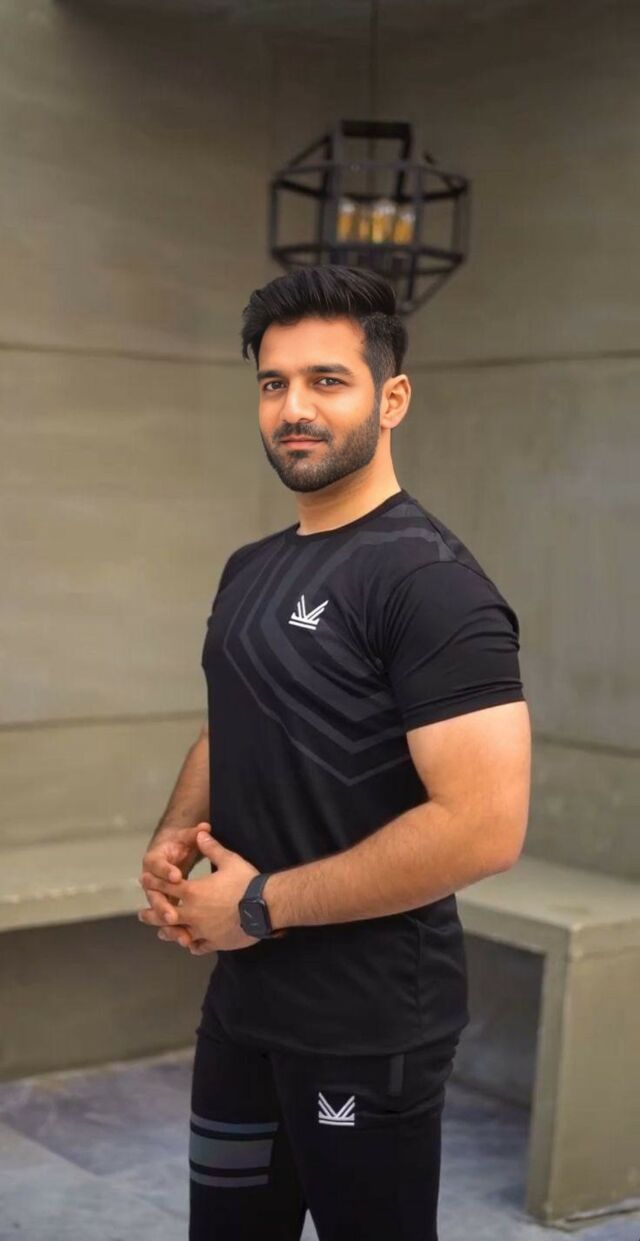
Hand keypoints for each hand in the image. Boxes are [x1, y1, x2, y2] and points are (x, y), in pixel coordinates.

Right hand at [139, 822, 208, 949]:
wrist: (173, 852)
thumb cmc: (180, 843)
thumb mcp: (187, 837)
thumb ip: (195, 834)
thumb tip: (205, 828)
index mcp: (154, 860)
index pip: (155, 865)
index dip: (164, 871)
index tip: (176, 875)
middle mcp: (152, 881)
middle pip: (153, 895)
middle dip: (162, 906)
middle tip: (172, 915)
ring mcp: (159, 896)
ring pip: (160, 913)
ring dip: (169, 925)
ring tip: (182, 937)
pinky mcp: (168, 906)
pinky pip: (169, 922)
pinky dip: (177, 931)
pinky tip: (189, 942)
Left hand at [139, 829, 261, 951]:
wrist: (265, 908)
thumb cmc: (246, 882)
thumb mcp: (229, 860)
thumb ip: (212, 848)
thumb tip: (200, 833)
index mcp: (193, 891)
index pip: (168, 886)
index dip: (155, 882)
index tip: (144, 881)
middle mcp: (193, 913)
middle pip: (165, 914)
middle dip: (152, 913)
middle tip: (141, 914)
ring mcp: (203, 930)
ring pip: (178, 933)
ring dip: (168, 932)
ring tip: (161, 933)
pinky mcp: (214, 942)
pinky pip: (199, 946)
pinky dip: (192, 945)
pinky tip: (190, 945)